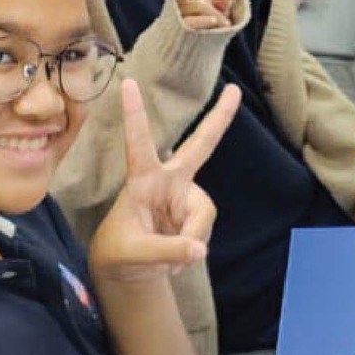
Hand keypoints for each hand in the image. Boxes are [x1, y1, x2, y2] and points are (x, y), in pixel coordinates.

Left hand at [87, 77, 240, 284]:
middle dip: (218, 119)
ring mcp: (185, 197)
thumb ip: (165, 251)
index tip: (127, 82)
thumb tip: (199, 249)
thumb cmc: (120, 252)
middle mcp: (168, 181)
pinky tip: (177, 257)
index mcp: (141, 180)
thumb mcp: (133, 254)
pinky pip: (205, 232)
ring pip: (203, 214)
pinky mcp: (196, 215)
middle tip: (234, 90)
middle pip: (199, 146)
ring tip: (167, 262)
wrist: (130, 271)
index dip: (134, 115)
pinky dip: (193, 248)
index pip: (137, 144)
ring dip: (190, 239)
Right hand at [159, 0, 235, 31]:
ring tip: (212, 17)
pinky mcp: (188, 28)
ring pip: (192, 7)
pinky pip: (203, 24)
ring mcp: (186, 12)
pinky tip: (217, 24)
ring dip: (205, 9)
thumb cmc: (209, 22)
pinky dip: (212, 24)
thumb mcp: (220, 11)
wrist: (192, 48)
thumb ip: (222, 3)